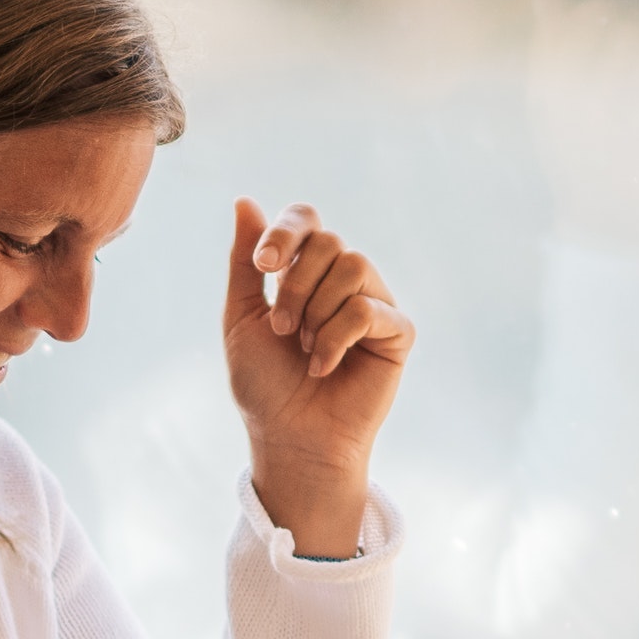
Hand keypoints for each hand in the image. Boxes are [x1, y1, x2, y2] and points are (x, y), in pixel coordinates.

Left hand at [221, 199, 409, 552]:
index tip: (261, 267)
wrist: (289, 438)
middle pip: (329, 241)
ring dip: (316, 311)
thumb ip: (244, 262)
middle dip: (296, 284)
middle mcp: (344, 281)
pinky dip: (336, 338)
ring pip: (353, 266)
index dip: (285, 233)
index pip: (307, 220)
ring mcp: (374, 304)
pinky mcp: (397, 333)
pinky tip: (323, 367)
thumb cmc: (264, 384)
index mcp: (307, 272)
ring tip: (304, 348)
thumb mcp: (242, 317)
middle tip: (282, 329)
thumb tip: (244, 200)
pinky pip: (369, 309)